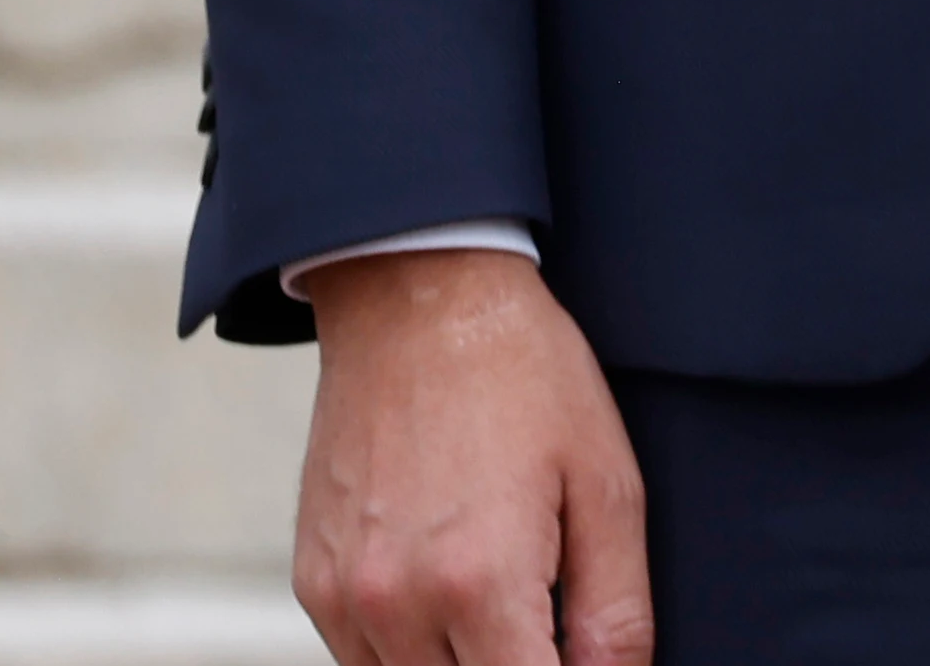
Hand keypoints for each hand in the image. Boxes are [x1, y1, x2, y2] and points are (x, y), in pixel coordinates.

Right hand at [291, 249, 650, 665]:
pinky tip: (455, 598)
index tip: (581, 657)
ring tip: (506, 607)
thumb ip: (616, 608)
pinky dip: (413, 653)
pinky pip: (362, 658)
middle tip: (551, 628)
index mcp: (480, 581)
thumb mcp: (608, 482)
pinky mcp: (313, 582)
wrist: (419, 301)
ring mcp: (343, 598)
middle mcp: (396, 603)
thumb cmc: (525, 378)